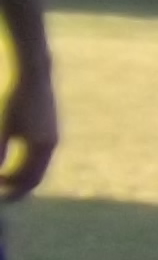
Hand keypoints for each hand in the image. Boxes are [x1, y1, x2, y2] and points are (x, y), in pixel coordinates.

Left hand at [0, 57, 53, 200]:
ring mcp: (50, 131)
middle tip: (0, 191)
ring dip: (20, 171)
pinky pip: (35, 148)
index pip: (28, 180)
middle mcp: (50, 142)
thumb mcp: (0, 128)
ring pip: (35, 161)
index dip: (12, 191)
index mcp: (42, 147)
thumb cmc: (11, 97)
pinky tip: (10, 151)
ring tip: (4, 174)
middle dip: (17, 185)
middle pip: (34, 173)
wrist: (30, 68)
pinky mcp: (45, 121)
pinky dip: (22, 157)